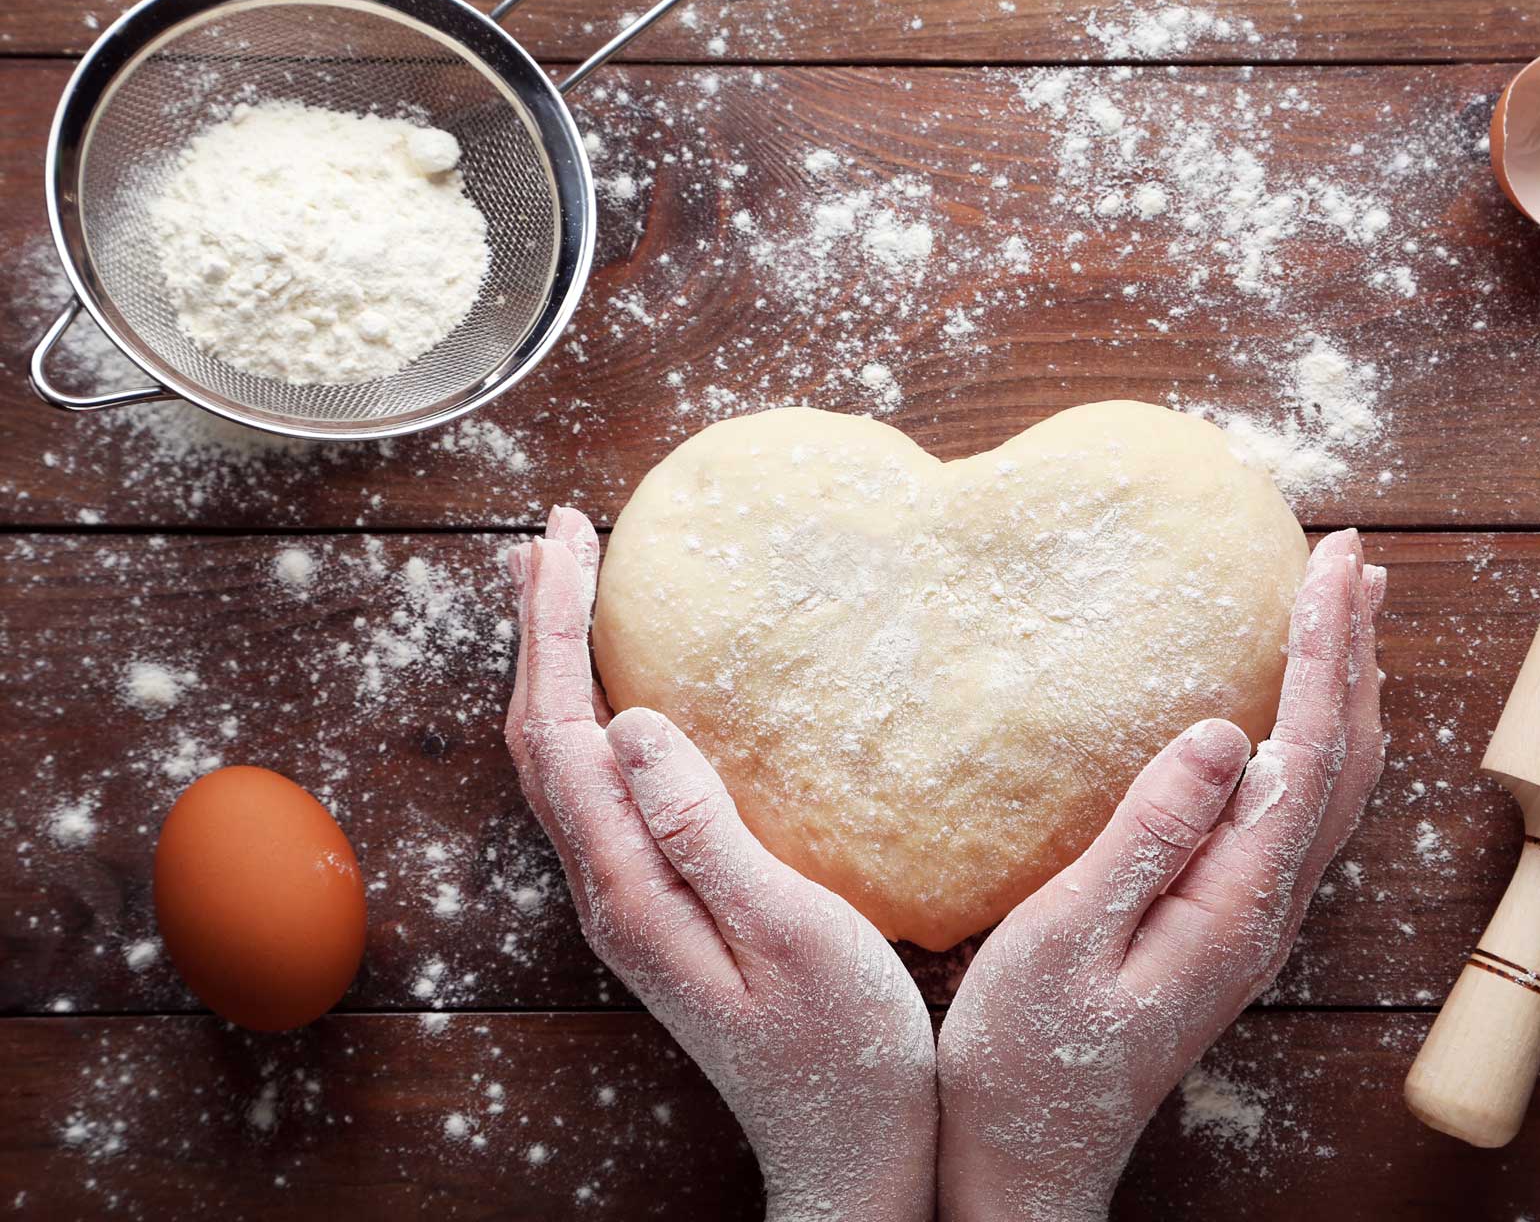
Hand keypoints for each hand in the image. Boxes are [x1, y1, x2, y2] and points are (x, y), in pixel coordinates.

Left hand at [506, 507, 936, 1221]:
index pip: (562, 733)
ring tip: (566, 592)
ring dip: (558, 670)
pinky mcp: (660, 911)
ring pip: (564, 765)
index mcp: (631, 890)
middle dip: (540, 630)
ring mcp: (630, 906)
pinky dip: (594, 718)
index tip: (566, 539)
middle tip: (557, 537)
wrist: (850, 1151)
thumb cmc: (842, 1050)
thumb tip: (633, 722)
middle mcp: (611, 893)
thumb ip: (703, 830)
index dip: (553, 628)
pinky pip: (600, 793)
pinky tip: (623, 696)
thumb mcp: (788, 932)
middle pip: (543, 740)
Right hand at [936, 529, 1385, 1219]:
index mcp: (1237, 901)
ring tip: (1351, 615)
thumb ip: (1151, 835)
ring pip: (1330, 786)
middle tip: (1356, 557)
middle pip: (1341, 759)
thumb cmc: (1029, 1055)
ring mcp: (1251, 920)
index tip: (1335, 561)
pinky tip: (1293, 720)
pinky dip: (1312, 740)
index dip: (1324, 645)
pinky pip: (1296, 813)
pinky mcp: (1224, 925)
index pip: (1306, 748)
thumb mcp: (1069, 938)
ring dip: (1345, 692)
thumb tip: (1229, 733)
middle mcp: (1265, 908)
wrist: (1029, 1155)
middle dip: (1353, 648)